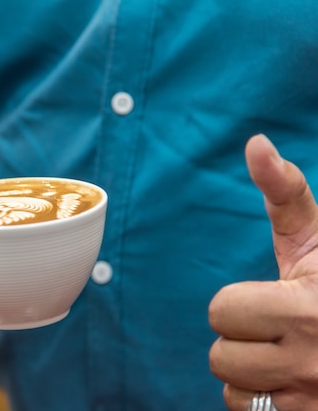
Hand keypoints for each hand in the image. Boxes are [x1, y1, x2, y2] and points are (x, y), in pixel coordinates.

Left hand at [209, 134, 317, 409]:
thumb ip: (285, 194)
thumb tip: (255, 142)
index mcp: (309, 308)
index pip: (221, 311)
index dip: (238, 304)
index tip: (272, 299)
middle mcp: (314, 360)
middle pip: (220, 354)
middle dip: (241, 339)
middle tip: (277, 329)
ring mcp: (312, 399)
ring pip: (233, 389)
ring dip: (251, 373)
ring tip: (287, 356)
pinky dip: (263, 402)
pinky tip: (291, 383)